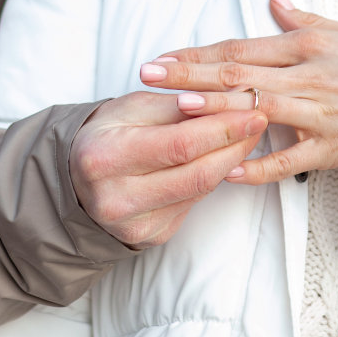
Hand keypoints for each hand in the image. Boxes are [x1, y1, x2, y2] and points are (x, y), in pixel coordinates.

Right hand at [70, 91, 266, 248]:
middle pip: (196, 173)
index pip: (180, 144)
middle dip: (235, 144)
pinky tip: (221, 158)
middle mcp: (115, 199)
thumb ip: (176, 105)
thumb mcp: (131, 107)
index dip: (223, 128)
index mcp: (104, 158)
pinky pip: (192, 204)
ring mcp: (133, 225)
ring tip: (246, 135)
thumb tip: (226, 99)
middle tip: (259, 119)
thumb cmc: (108, 134)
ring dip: (230, 160)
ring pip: (200, 190)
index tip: (252, 109)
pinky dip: (211, 178)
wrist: (77, 179)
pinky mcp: (149, 237)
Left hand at [139, 0, 337, 183]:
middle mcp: (307, 76)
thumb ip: (302, 18)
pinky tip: (229, 170)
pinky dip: (260, 165)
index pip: (240, 48)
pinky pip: (290, 159)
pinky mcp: (333, 147)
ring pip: (258, 110)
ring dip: (217, 109)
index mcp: (306, 46)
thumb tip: (271, 0)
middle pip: (238, 74)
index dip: (198, 53)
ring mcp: (319, 113)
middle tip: (149, 76)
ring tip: (180, 108)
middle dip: (190, 75)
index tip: (163, 57)